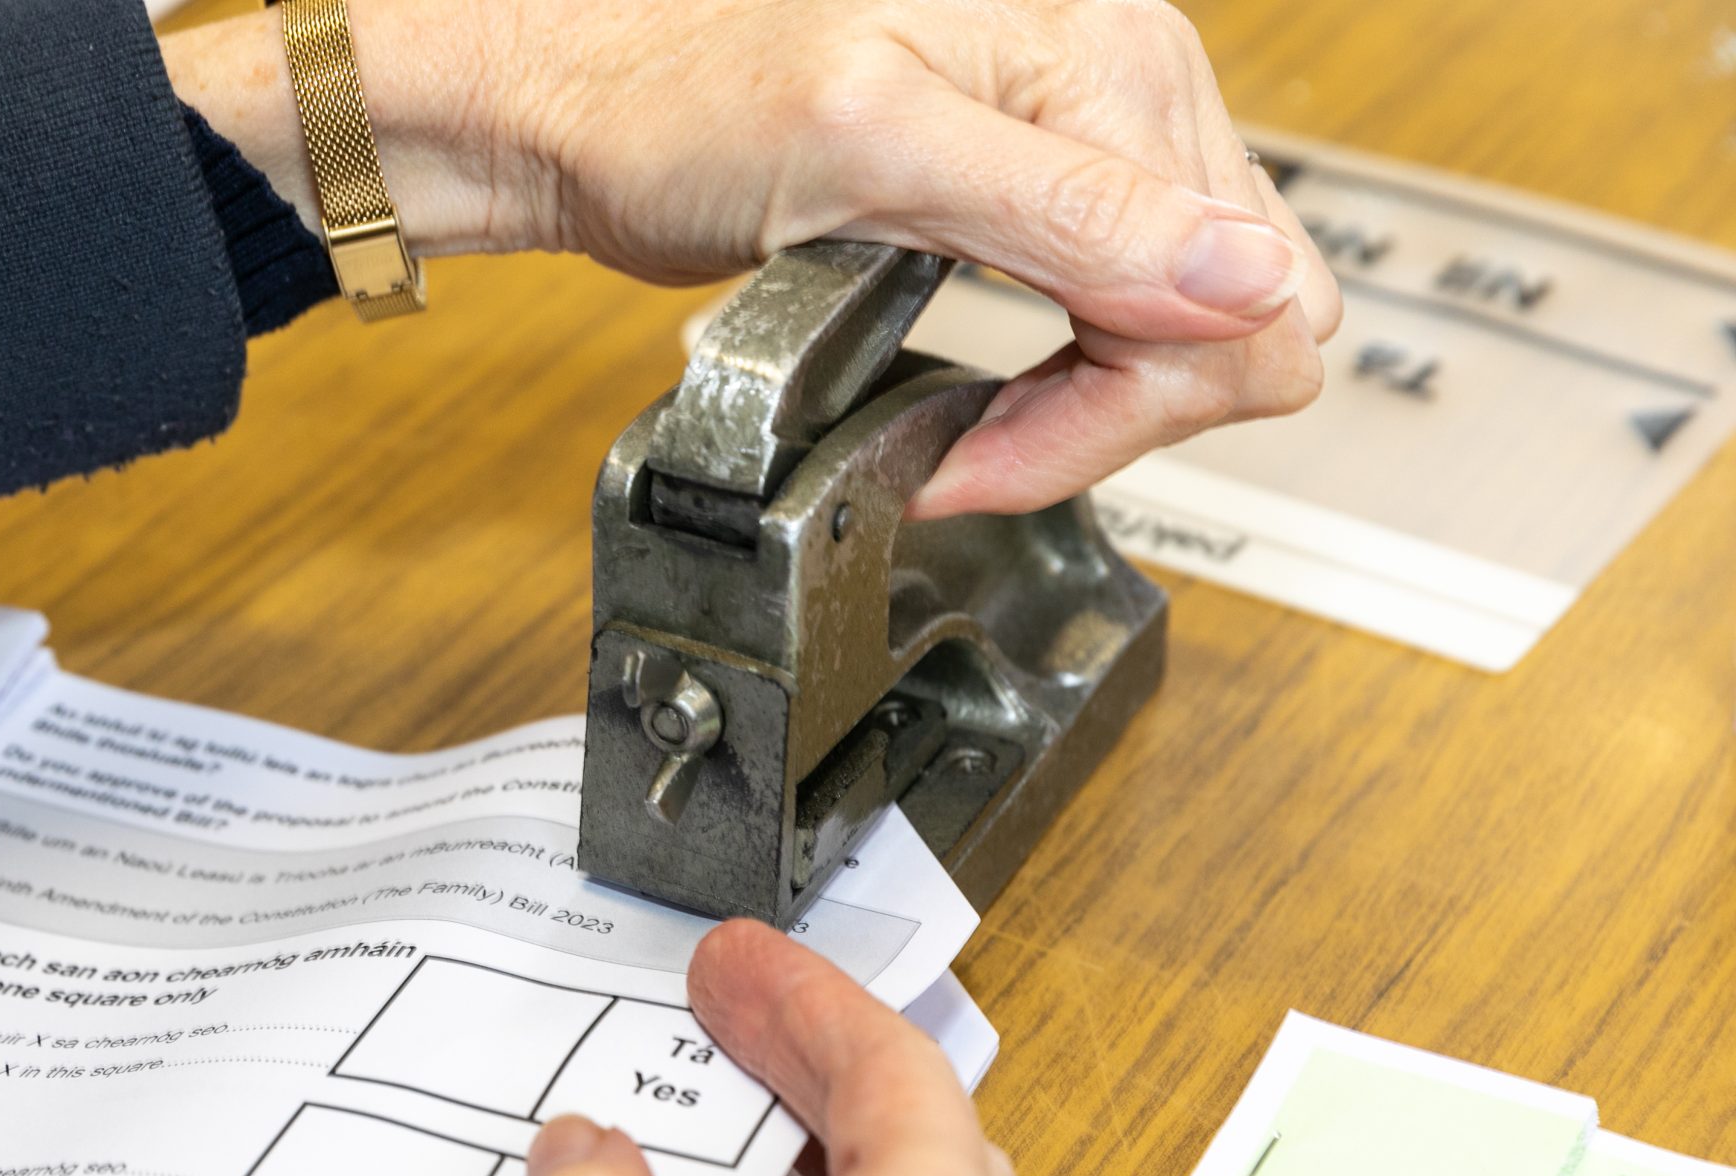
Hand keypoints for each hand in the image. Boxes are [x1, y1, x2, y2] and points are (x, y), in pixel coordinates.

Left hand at [160, 0, 1338, 517]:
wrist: (582, 109)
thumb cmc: (681, 101)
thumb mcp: (873, 153)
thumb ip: (1068, 215)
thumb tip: (1246, 276)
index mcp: (1111, 66)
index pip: (1242, 295)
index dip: (1120, 412)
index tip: (986, 457)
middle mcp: (1122, 93)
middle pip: (1242, 314)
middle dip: (1122, 414)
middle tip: (979, 453)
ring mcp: (1079, 148)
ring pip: (1190, 324)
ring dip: (1090, 406)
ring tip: (968, 434)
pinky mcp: (1027, 198)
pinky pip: (1116, 312)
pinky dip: (1060, 380)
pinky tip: (981, 393)